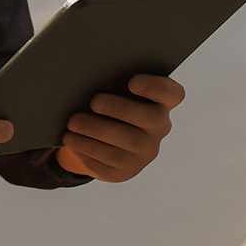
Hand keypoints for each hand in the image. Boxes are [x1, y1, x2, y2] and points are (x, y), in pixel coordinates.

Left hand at [55, 74, 184, 182]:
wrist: (104, 133)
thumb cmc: (111, 97)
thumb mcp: (116, 87)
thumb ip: (113, 79)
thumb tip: (89, 74)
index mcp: (162, 101)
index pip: (172, 93)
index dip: (156, 87)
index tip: (132, 81)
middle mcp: (160, 127)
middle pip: (148, 119)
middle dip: (120, 109)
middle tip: (94, 101)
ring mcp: (145, 153)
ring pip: (126, 144)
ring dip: (97, 132)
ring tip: (73, 124)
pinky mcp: (126, 171)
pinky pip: (109, 164)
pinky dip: (88, 151)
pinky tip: (72, 141)